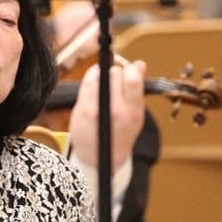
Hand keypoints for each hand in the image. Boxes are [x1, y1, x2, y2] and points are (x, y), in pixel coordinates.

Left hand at [68, 60, 146, 175]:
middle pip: (114, 74)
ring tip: (105, 86)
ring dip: (102, 76)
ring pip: (98, 76)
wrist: (99, 157)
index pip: (132, 78)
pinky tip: (94, 87)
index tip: (129, 72)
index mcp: (133, 112)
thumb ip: (136, 88)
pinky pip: (86, 83)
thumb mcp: (135, 113)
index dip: (130, 69)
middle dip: (116, 73)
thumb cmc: (120, 132)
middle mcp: (115, 112)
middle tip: (116, 82)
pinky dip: (91, 80)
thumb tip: (140, 64)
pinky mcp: (81, 110)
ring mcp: (96, 111)